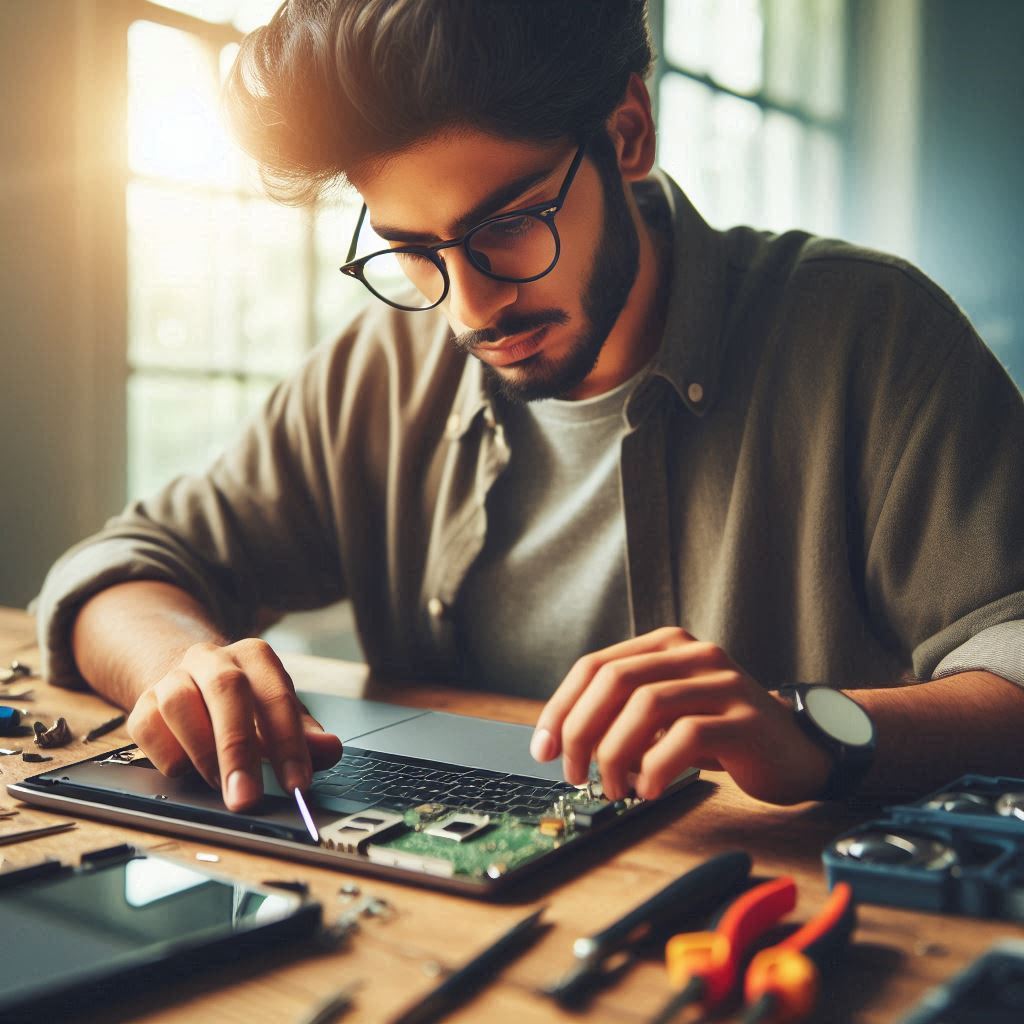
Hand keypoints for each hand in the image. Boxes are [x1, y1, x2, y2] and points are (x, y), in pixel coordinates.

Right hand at [126, 638, 342, 810]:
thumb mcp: (282, 715)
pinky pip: (146, 726)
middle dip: (237, 749)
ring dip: (201, 751)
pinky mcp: (142, 703)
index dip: (289, 744)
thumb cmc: (246, 704)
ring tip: (219, 785)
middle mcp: (213, 658)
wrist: (192, 682)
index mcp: (255, 657)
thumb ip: (306, 735)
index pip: (277, 696)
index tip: (297, 786)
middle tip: (246, 798)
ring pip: (179, 703)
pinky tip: (186, 771)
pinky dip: (168, 754)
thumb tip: (330, 750)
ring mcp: (173, 678)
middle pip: (225, 691)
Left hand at [529, 627, 832, 804]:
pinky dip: (656, 767)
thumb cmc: (721, 735)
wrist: (797, 749)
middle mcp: (693, 654)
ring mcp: (722, 683)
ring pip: (646, 704)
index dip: (560, 708)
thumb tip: (563, 741)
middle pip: (614, 680)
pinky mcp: (746, 718)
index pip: (594, 666)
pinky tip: (650, 789)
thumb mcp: (667, 714)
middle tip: (575, 773)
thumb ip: (623, 714)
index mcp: (666, 645)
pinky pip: (687, 735)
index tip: (543, 749)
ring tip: (613, 787)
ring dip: (616, 753)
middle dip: (581, 730)